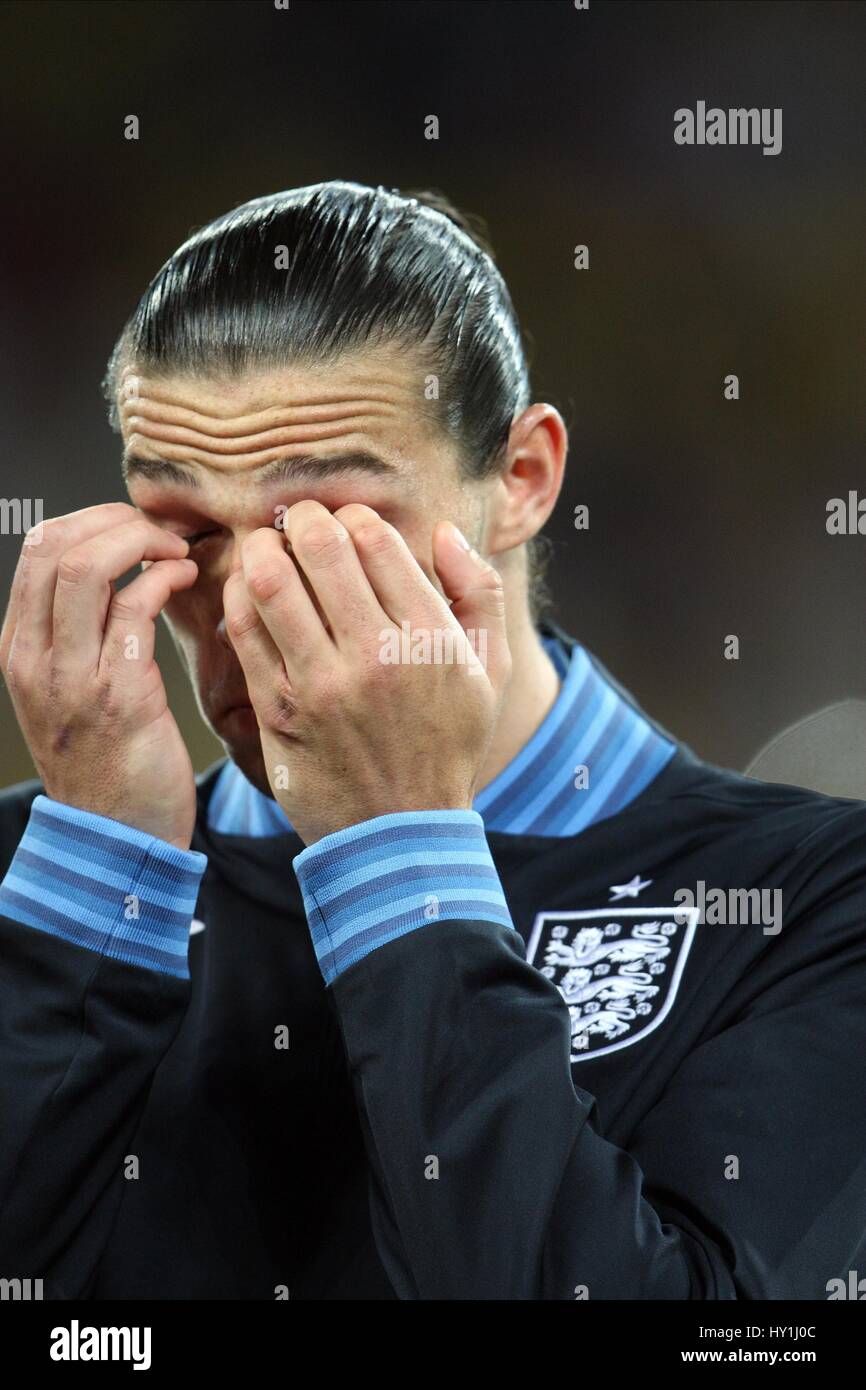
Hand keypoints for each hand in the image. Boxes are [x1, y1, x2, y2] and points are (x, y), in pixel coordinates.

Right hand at [0, 503, 198, 848]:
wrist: (115, 839)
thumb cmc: (107, 761)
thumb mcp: (69, 693)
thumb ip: (78, 635)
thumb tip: (116, 567)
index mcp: (19, 648)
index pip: (36, 548)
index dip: (92, 519)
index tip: (137, 525)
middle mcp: (34, 657)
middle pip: (56, 545)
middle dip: (118, 520)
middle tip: (163, 533)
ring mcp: (71, 677)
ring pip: (87, 566)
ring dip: (142, 542)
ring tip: (175, 552)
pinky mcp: (118, 695)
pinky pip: (134, 608)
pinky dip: (162, 579)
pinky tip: (183, 581)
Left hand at [222, 501, 510, 844]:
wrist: (402, 835)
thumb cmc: (447, 745)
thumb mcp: (490, 672)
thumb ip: (478, 593)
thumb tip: (440, 531)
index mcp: (431, 638)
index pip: (376, 538)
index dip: (353, 516)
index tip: (346, 525)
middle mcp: (376, 656)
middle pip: (321, 546)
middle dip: (303, 519)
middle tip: (299, 523)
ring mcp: (322, 685)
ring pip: (272, 581)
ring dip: (262, 548)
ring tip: (266, 547)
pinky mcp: (278, 710)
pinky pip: (245, 631)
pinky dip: (238, 595)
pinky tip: (246, 588)